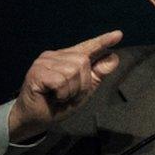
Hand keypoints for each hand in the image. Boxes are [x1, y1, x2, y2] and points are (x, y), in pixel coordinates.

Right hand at [8, 31, 122, 141]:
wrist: (35, 119)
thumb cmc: (58, 104)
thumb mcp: (83, 90)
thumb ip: (97, 74)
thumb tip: (114, 57)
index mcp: (68, 58)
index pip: (88, 47)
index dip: (103, 41)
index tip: (118, 35)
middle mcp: (56, 55)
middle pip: (83, 62)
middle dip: (81, 84)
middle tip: (68, 95)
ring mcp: (44, 62)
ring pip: (73, 71)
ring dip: (71, 90)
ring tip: (59, 96)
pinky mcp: (36, 72)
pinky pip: (61, 81)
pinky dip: (62, 94)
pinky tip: (52, 97)